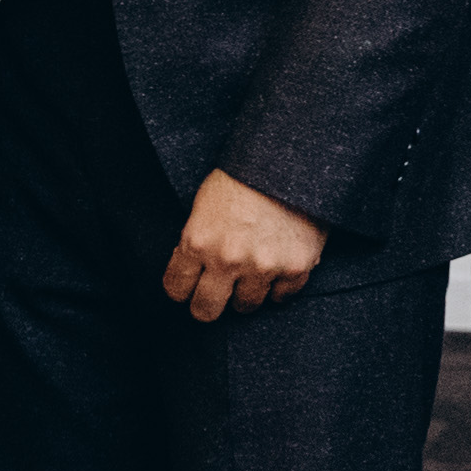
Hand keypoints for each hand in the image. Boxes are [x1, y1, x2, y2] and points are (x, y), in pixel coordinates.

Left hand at [162, 171, 326, 321]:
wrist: (290, 159)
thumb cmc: (244, 176)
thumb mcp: (204, 204)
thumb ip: (197, 241)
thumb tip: (192, 269)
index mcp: (198, 241)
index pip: (175, 289)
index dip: (182, 288)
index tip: (189, 286)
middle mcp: (227, 260)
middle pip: (205, 311)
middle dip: (207, 304)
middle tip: (216, 293)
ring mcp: (263, 267)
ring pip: (246, 306)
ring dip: (247, 292)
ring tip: (252, 270)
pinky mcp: (295, 268)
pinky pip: (281, 297)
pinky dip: (279, 285)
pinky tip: (277, 265)